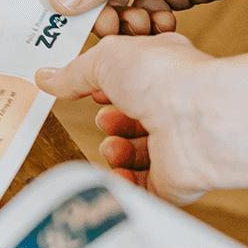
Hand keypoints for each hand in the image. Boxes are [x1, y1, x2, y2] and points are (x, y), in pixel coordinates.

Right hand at [34, 33, 247, 204]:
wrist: (201, 117)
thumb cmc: (165, 76)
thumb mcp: (106, 58)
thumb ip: (74, 72)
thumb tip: (46, 78)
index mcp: (165, 72)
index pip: (135, 81)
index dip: (110, 87)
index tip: (92, 91)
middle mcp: (176, 107)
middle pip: (136, 120)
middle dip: (113, 120)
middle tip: (104, 117)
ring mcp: (177, 145)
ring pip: (139, 156)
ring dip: (116, 151)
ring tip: (112, 145)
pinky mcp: (176, 180)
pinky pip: (144, 189)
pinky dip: (124, 183)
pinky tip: (116, 173)